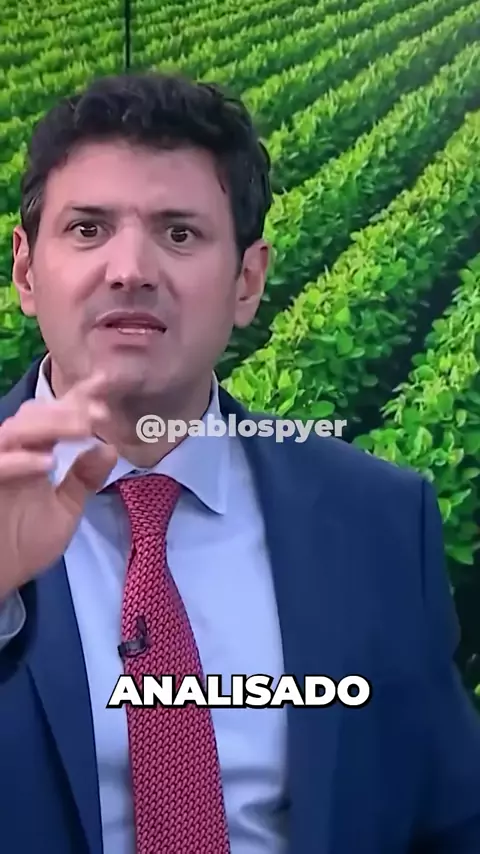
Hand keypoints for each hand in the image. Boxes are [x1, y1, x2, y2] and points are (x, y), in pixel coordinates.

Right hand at [0, 373, 116, 599]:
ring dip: (49, 426)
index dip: (76, 406)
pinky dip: (18, 462)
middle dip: (66, 412)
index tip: (105, 398)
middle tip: (98, 413)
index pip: (51, 420)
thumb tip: (108, 447)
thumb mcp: (63, 511)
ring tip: (82, 427)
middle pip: (32, 418)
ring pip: (12, 431)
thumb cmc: (22, 546)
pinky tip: (46, 463)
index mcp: (30, 455)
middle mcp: (10, 454)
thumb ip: (83, 480)